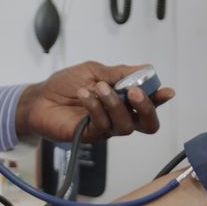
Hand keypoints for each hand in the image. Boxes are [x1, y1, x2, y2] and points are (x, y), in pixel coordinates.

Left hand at [16, 61, 176, 142]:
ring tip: (98, 87)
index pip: (148, 103)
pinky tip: (84, 95)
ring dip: (114, 103)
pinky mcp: (90, 136)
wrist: (39, 99)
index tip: (167, 92)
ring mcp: (106, 128)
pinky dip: (95, 107)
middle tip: (134, 92)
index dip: (159, 99)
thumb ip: (119, 73)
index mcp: (123, 100)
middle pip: (147, 123)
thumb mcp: (94, 71)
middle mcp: (118, 117)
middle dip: (146, 108)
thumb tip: (146, 69)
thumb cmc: (65, 85)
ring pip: (125, 125)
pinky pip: (102, 125)